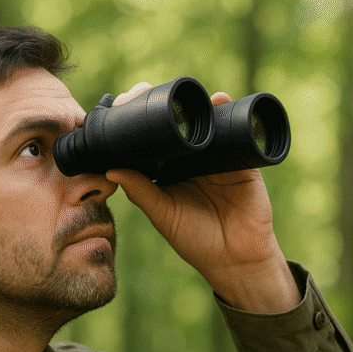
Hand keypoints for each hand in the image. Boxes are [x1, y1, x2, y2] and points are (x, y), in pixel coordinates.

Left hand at [106, 84, 299, 312]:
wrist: (236, 259)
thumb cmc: (196, 242)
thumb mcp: (163, 216)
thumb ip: (141, 192)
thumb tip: (111, 169)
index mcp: (169, 171)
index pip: (150, 140)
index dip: (136, 121)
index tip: (120, 104)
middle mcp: (191, 160)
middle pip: (174, 124)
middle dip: (160, 104)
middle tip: (143, 91)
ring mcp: (217, 157)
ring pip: (203, 122)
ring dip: (192, 103)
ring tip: (178, 93)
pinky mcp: (241, 158)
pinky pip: (235, 130)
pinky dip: (227, 111)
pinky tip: (217, 100)